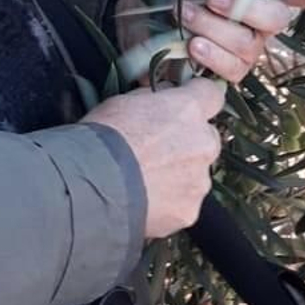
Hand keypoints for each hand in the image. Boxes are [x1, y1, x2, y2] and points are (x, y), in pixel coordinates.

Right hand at [88, 76, 226, 239]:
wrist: (92, 186)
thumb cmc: (102, 139)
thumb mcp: (123, 101)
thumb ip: (152, 99)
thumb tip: (162, 97)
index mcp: (188, 110)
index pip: (211, 94)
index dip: (198, 96)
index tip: (185, 101)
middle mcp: (202, 143)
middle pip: (207, 137)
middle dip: (189, 140)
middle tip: (158, 148)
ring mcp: (199, 181)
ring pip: (197, 173)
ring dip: (180, 173)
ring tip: (145, 180)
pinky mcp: (189, 211)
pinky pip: (184, 203)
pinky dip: (169, 202)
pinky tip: (144, 200)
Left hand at [116, 0, 304, 88]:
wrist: (131, 19)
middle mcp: (258, 25)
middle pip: (276, 20)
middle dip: (245, 7)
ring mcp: (243, 53)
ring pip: (248, 46)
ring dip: (215, 28)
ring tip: (185, 15)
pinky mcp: (222, 76)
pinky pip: (229, 71)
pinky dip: (210, 54)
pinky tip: (191, 44)